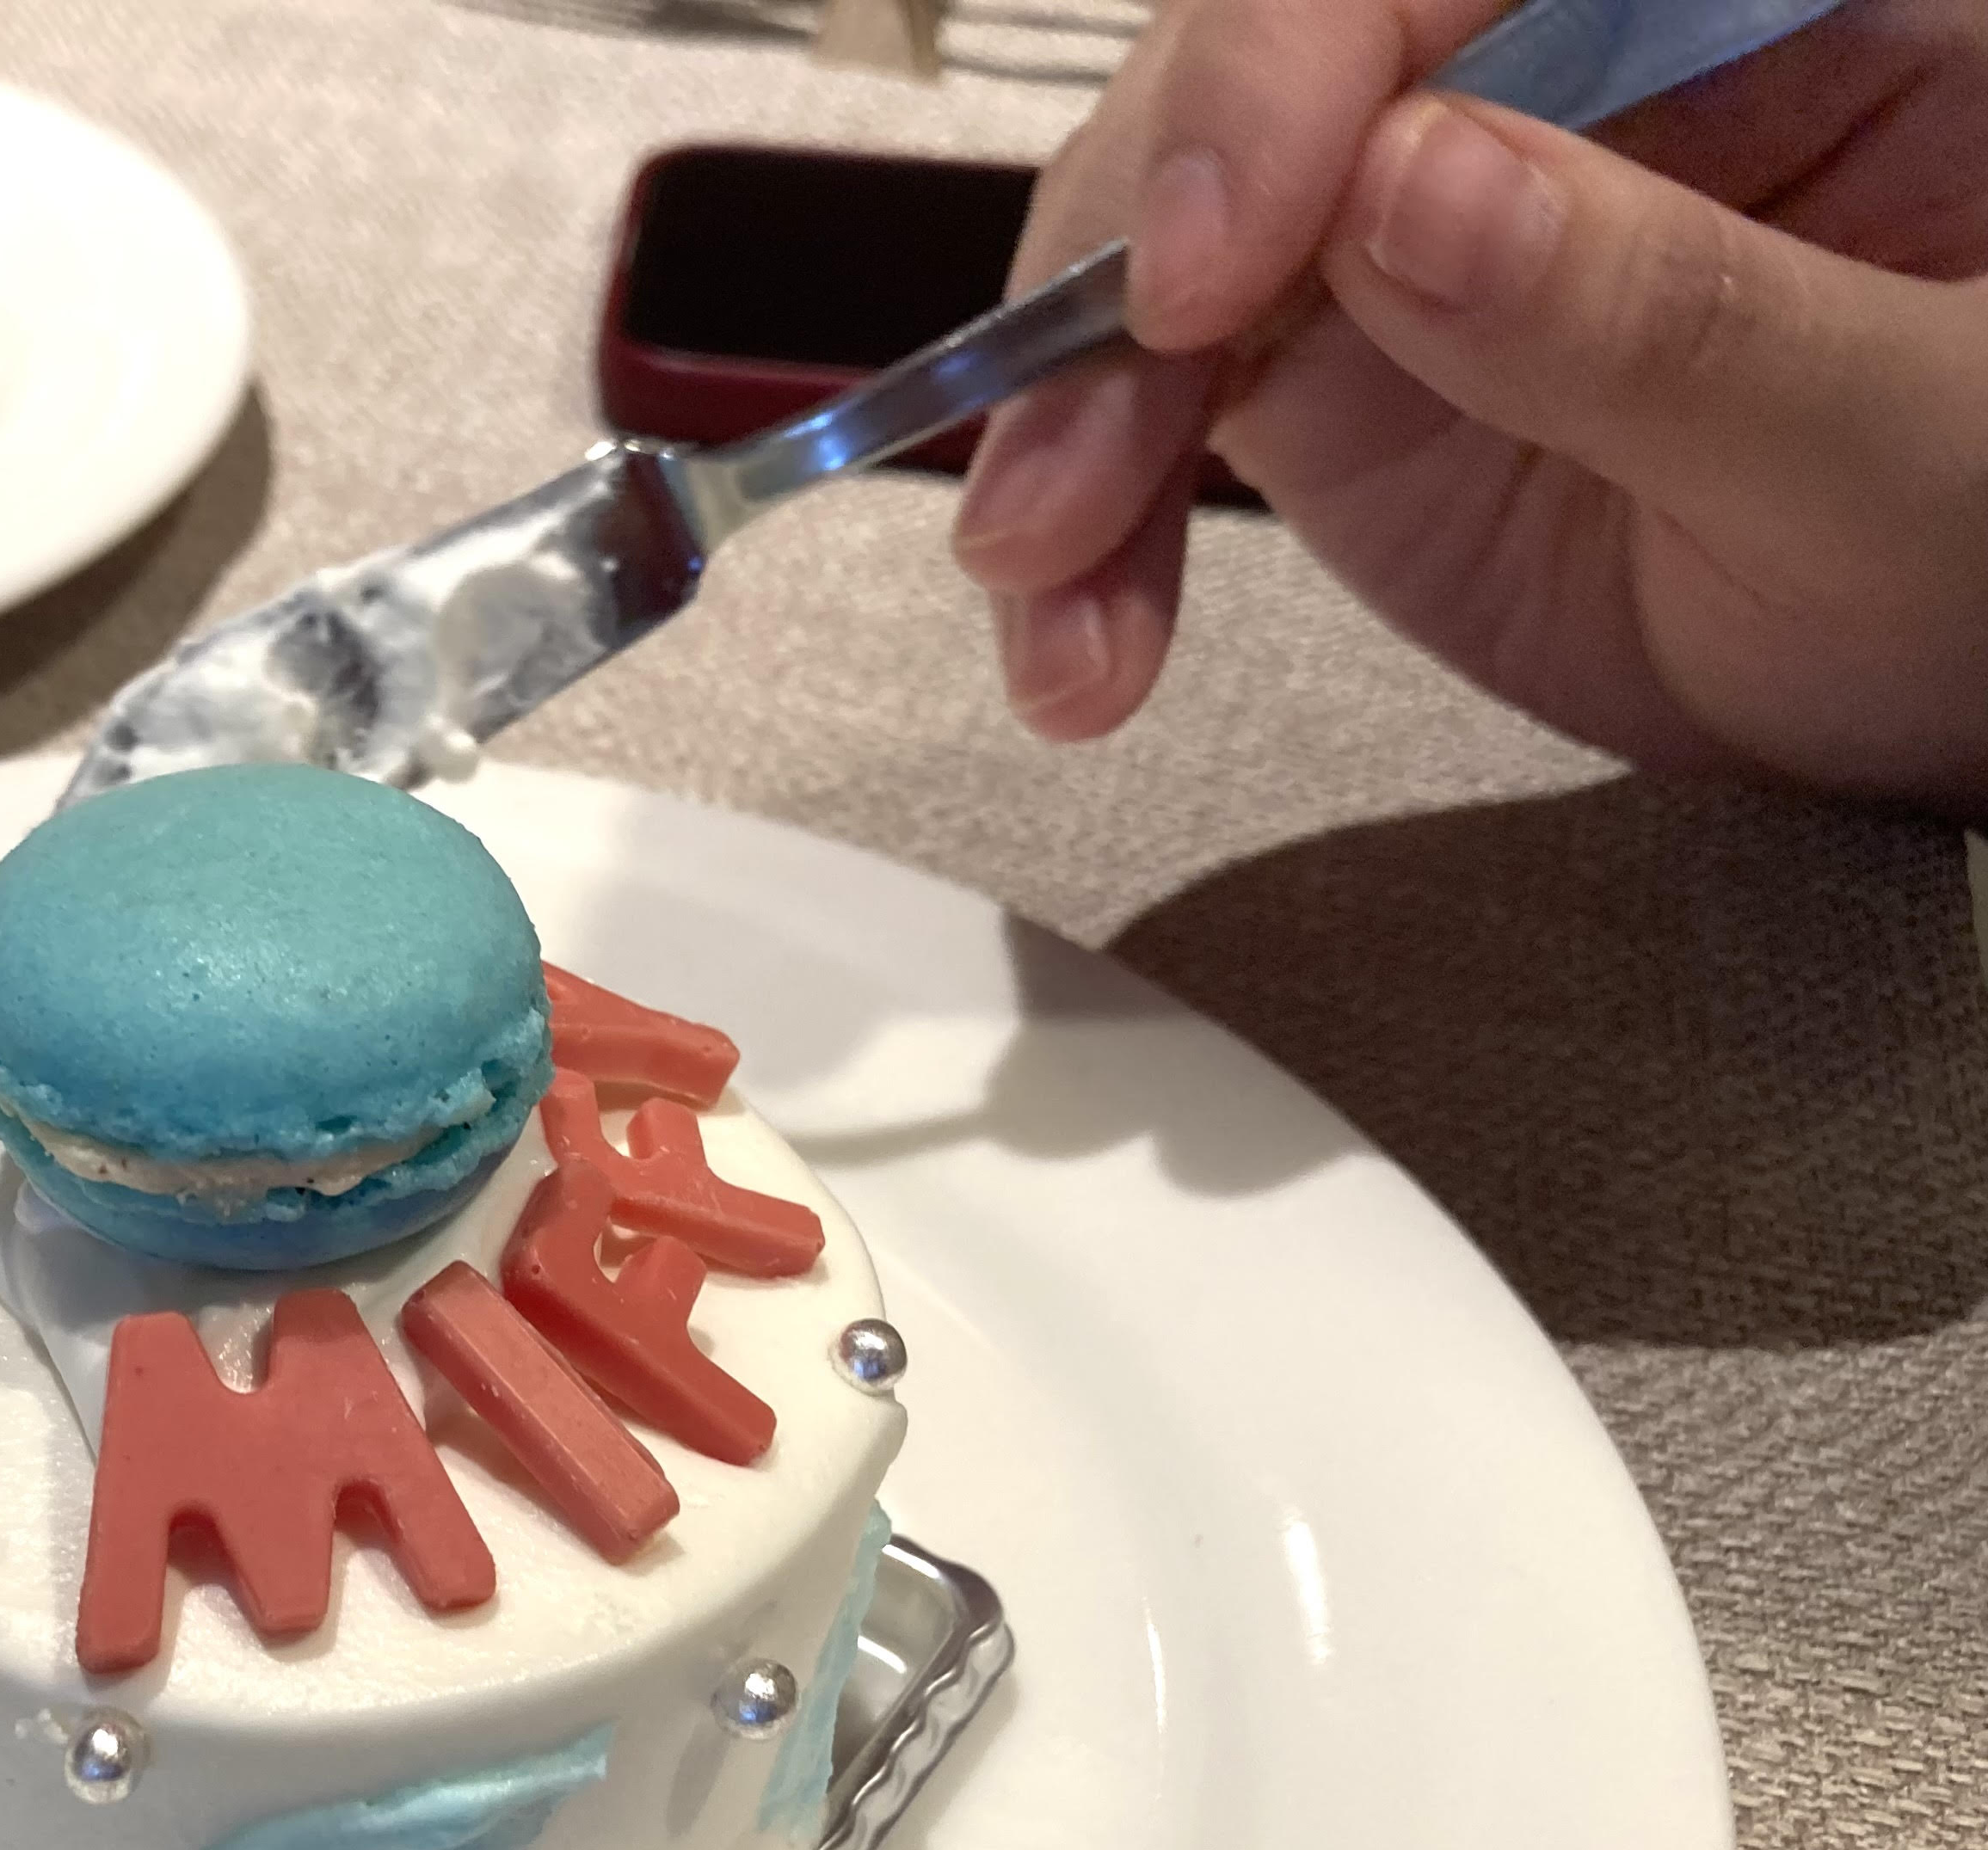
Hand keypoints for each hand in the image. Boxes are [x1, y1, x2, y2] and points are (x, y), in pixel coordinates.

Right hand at [947, 0, 1987, 815]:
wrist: (1975, 690)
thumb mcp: (1917, 442)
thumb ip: (1677, 315)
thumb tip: (1411, 189)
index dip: (1283, 72)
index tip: (1217, 266)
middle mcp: (1558, 64)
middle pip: (1259, 71)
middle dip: (1125, 265)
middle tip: (1071, 469)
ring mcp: (1428, 214)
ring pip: (1164, 236)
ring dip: (1068, 419)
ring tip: (1050, 598)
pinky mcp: (1345, 361)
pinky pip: (1160, 400)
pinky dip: (1090, 527)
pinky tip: (1077, 643)